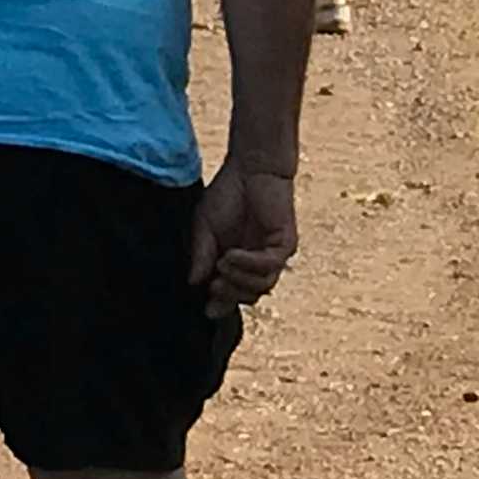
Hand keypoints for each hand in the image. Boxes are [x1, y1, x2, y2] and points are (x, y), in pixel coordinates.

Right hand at [188, 164, 296, 317]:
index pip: (232, 291)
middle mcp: (258, 262)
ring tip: (222, 265)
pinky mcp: (285, 245)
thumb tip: (194, 283)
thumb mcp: (204, 226)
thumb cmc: (227, 194)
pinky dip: (249, 264)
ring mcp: (273, 255)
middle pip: (249, 295)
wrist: (251, 169)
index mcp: (238, 261)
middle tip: (214, 287)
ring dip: (240, 280)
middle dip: (230, 295)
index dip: (221, 303)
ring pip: (263, 286)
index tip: (206, 310)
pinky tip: (231, 255)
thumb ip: (201, 255)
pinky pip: (270, 266)